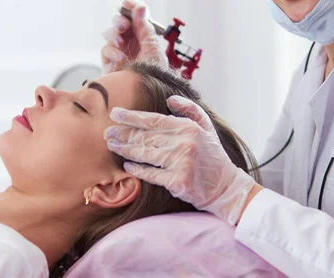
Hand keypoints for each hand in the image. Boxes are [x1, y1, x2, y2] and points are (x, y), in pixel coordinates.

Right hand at [101, 0, 167, 72]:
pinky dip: (112, 52)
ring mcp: (119, 51)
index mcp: (143, 35)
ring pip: (110, 34)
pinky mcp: (110, 62)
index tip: (127, 3)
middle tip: (123, 26)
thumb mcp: (152, 48)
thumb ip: (145, 28)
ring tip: (121, 43)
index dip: (130, 7)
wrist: (145, 96)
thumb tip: (140, 8)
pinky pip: (105, 50)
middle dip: (120, 21)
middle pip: (120, 22)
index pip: (135, 16)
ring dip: (114, 35)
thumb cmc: (154, 75)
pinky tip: (120, 58)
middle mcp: (130, 41)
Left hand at [103, 95, 255, 224]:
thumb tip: (169, 99)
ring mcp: (181, 163)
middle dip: (123, 133)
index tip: (115, 113)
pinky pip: (151, 174)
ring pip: (145, 154)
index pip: (154, 120)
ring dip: (125, 149)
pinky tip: (127, 164)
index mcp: (189, 128)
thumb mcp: (207, 128)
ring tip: (112, 145)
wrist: (227, 187)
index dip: (132, 116)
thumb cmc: (213, 156)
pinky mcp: (178, 182)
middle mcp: (184, 143)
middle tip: (106, 132)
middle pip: (145, 136)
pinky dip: (137, 169)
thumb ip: (190, 110)